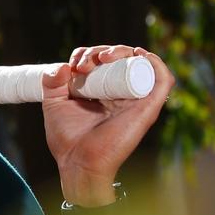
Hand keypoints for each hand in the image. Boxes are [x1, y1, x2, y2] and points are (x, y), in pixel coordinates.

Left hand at [41, 46, 174, 205]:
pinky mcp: (147, 108)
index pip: (102, 60)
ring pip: (140, 64)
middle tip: (84, 65)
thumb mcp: (54, 104)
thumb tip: (63, 66)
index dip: (89, 53)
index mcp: (103, 91)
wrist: (78, 163)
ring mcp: (136, 100)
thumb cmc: (67, 139)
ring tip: (103, 58)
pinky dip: (156, 63)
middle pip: (120, 59)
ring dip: (123, 51)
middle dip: (102, 51)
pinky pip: (163, 81)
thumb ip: (52, 83)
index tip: (73, 65)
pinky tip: (138, 54)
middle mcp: (122, 93)